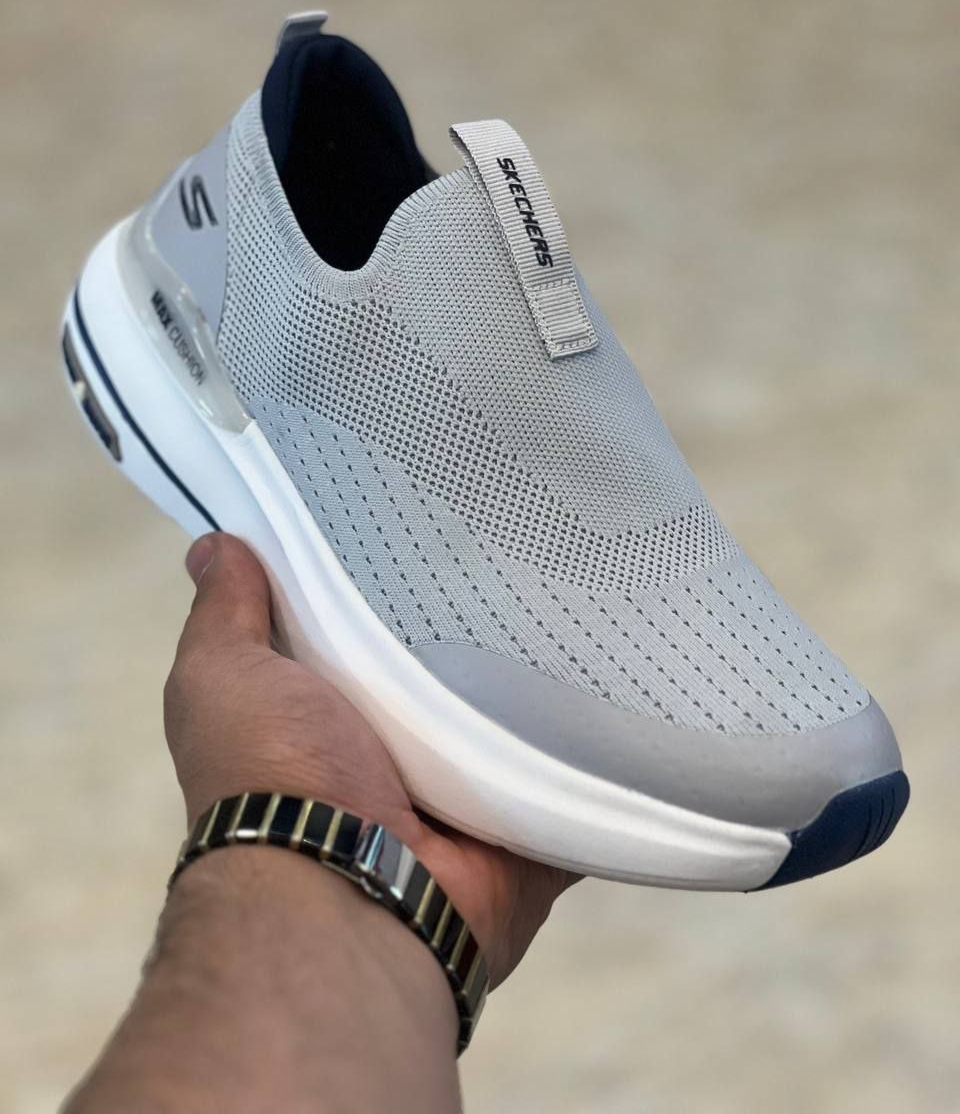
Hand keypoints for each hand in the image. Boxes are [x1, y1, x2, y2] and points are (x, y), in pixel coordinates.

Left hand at [164, 532, 577, 987]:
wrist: (347, 893)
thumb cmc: (274, 776)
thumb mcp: (223, 678)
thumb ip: (225, 615)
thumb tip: (213, 546)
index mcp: (331, 719)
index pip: (370, 632)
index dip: (389, 581)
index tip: (427, 513)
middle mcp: (400, 757)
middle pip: (453, 671)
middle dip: (482, 619)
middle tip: (526, 537)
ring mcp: (470, 795)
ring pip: (521, 717)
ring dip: (546, 673)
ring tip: (591, 581)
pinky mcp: (531, 825)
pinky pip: (581, 773)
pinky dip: (603, 741)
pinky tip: (634, 672)